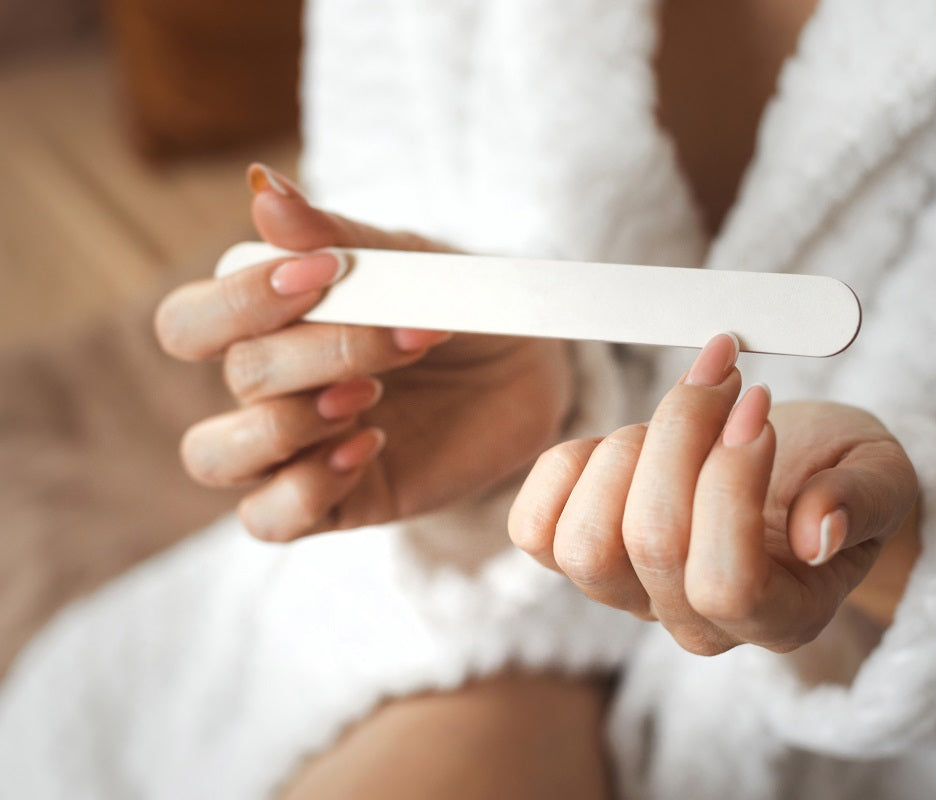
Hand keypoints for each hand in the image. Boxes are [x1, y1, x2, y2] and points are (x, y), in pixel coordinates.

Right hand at [156, 164, 573, 540]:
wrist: (528, 369)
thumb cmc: (453, 304)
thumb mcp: (408, 262)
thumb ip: (336, 236)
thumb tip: (262, 187)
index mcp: (264, 324)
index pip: (191, 322)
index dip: (240, 301)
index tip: (325, 273)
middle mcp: (265, 390)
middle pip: (237, 378)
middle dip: (317, 353)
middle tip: (401, 339)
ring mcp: (294, 450)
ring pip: (216, 457)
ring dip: (288, 426)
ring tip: (368, 399)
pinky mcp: (334, 502)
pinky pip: (268, 519)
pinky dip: (306, 488)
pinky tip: (368, 446)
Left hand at [508, 333, 919, 654]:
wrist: (796, 470)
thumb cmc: (840, 471)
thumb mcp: (880, 474)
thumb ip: (862, 501)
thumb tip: (820, 533)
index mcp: (782, 616)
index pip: (729, 585)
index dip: (730, 486)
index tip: (758, 403)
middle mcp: (696, 622)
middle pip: (652, 544)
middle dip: (682, 435)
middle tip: (722, 372)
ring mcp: (630, 596)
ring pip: (585, 544)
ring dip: (628, 450)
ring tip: (677, 409)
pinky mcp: (581, 556)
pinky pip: (535, 531)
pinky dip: (568, 468)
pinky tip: (624, 436)